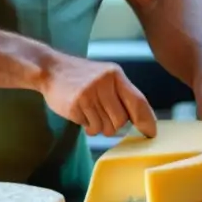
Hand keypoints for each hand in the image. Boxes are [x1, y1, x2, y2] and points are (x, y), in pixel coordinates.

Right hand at [39, 54, 157, 137]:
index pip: (138, 101)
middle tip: (103, 115)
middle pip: (121, 121)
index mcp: (115, 75)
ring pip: (106, 128)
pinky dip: (87, 125)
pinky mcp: (75, 105)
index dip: (146, 120)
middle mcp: (104, 83)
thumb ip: (122, 94)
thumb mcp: (105, 77)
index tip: (150, 133)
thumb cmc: (82, 76)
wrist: (51, 69)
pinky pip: (90, 128)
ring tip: (90, 112)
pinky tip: (81, 112)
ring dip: (99, 126)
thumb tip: (143, 120)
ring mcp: (89, 94)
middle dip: (114, 124)